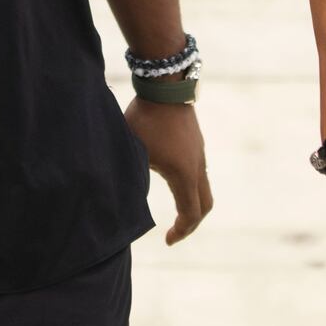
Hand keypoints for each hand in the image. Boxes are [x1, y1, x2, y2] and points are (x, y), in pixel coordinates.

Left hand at [126, 99, 211, 243]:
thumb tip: (120, 199)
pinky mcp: (196, 142)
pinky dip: (191, 187)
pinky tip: (173, 182)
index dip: (181, 231)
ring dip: (192, 203)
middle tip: (175, 231)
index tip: (167, 240)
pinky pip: (200, 173)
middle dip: (192, 222)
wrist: (165, 85)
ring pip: (204, 188)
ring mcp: (200, 153)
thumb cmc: (146, 119)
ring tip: (174, 211)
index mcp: (184, 174)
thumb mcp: (134, 151)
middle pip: (205, 204)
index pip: (190, 213)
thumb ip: (131, 177)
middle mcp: (197, 166)